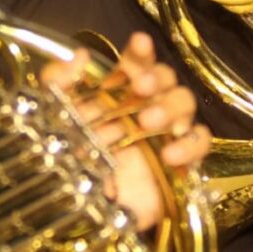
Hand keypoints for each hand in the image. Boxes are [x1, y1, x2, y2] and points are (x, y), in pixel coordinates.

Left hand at [40, 33, 209, 231]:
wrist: (81, 208)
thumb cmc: (71, 156)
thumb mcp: (52, 115)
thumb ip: (58, 82)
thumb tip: (79, 54)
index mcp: (120, 91)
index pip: (137, 62)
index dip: (141, 51)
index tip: (139, 43)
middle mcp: (146, 105)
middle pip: (167, 78)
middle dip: (157, 77)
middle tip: (141, 88)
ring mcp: (166, 132)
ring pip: (185, 103)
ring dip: (170, 107)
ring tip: (148, 122)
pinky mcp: (182, 161)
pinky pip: (200, 143)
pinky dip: (190, 144)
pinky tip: (170, 154)